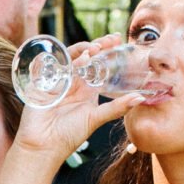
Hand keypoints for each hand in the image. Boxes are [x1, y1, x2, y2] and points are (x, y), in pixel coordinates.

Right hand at [10, 35, 142, 164]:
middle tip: (111, 38)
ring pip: (72, 58)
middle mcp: (73, 83)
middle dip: (98, 45)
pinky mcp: (44, 82)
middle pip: (86, 57)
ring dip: (84, 50)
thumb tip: (140, 98)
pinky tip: (79, 57)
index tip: (118, 40)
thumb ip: (117, 108)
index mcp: (87, 90)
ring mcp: (58, 81)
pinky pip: (55, 64)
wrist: (43, 146)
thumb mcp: (96, 119)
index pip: (99, 66)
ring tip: (95, 48)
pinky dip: (67, 58)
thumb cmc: (68, 135)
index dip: (108, 52)